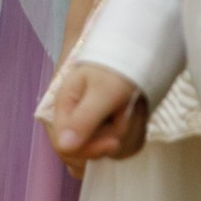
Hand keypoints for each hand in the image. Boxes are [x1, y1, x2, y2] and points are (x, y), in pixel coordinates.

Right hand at [45, 62, 146, 176]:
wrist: (128, 46)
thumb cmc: (112, 63)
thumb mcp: (102, 90)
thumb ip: (84, 119)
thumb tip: (64, 147)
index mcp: (63, 110)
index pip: (66, 149)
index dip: (90, 149)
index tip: (113, 141)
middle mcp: (74, 123)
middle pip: (89, 154)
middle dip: (114, 135)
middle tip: (126, 109)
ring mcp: (93, 128)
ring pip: (111, 152)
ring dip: (130, 130)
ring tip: (133, 104)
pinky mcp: (110, 129)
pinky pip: (124, 146)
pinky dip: (136, 131)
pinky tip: (137, 111)